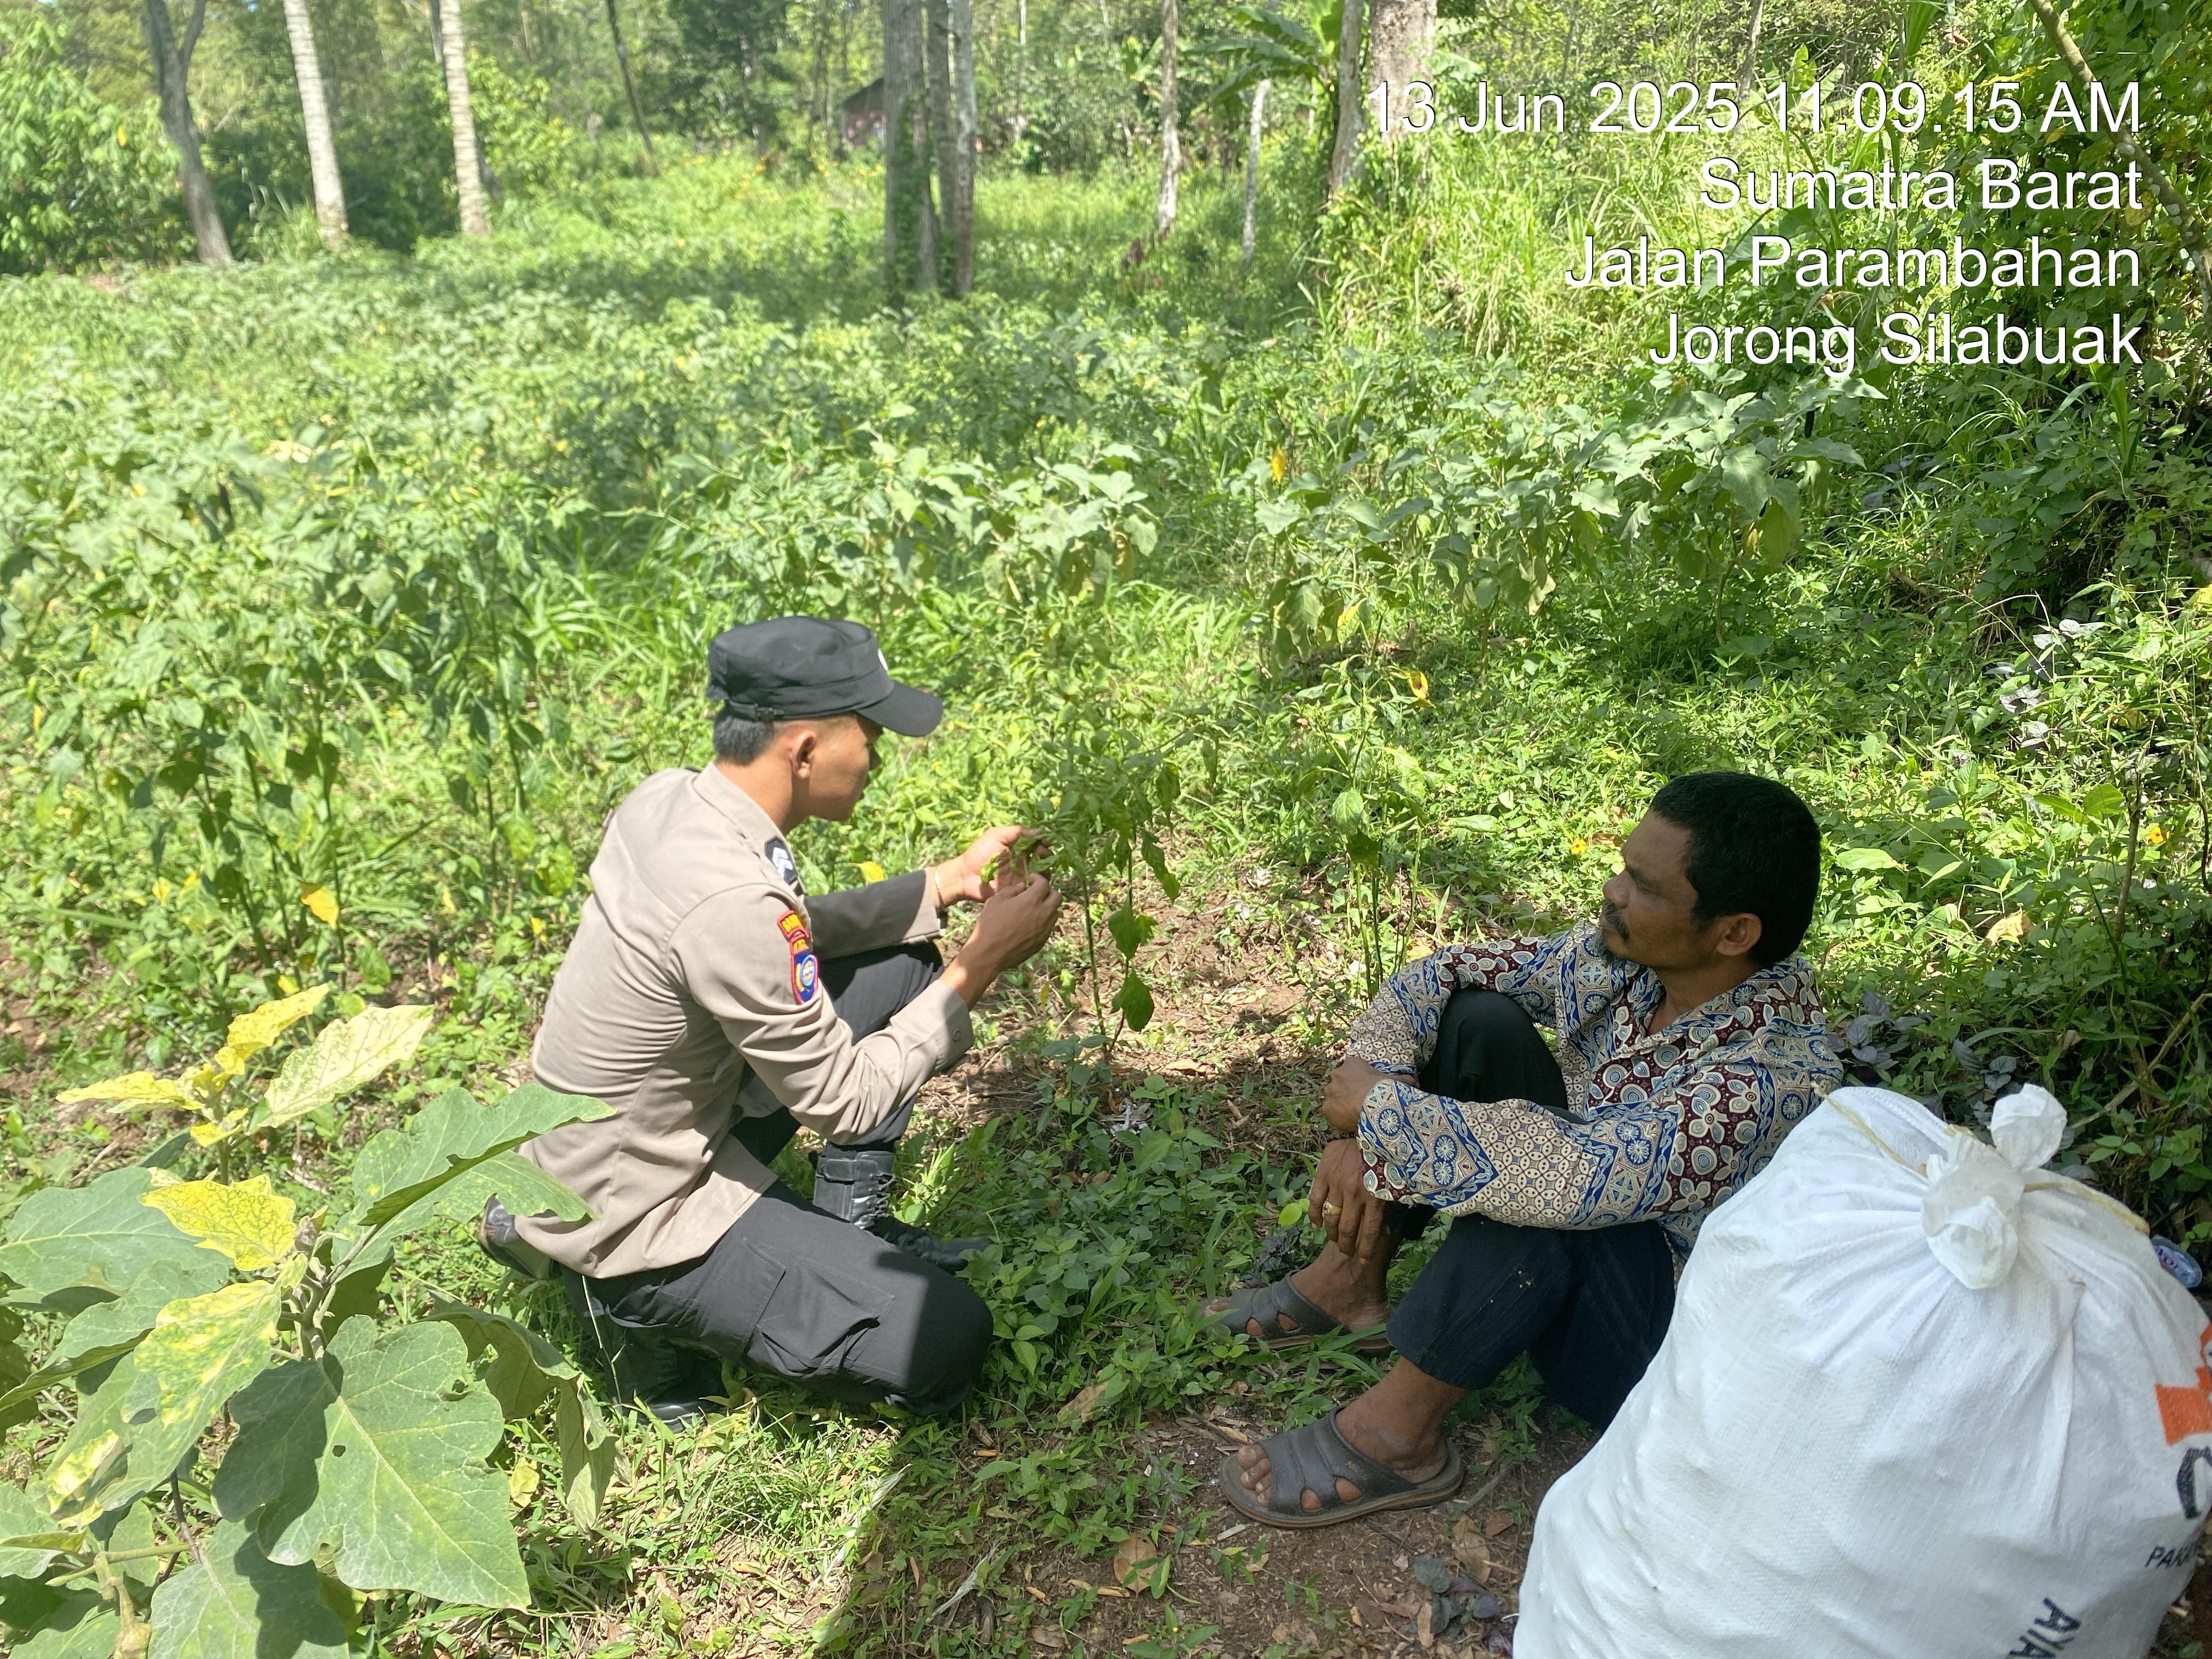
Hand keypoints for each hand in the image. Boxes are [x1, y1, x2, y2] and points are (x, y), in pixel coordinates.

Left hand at [932, 826, 1043, 908]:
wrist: (965, 877)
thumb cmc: (978, 854)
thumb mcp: (995, 835)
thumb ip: (1017, 831)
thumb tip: (1039, 831)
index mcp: (1017, 847)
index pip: (1036, 843)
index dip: (1043, 841)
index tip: (1046, 841)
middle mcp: (1022, 861)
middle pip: (1043, 857)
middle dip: (1046, 853)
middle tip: (1041, 853)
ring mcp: (1021, 875)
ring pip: (1042, 872)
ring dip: (1046, 867)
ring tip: (1039, 866)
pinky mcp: (1019, 889)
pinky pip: (1034, 886)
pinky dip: (1039, 882)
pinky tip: (1034, 878)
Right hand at [942, 872, 1062, 1006]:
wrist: (989, 953)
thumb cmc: (989, 924)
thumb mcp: (996, 900)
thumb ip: (1011, 890)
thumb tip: (1023, 887)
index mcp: (1032, 900)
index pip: (1044, 883)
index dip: (1037, 878)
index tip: (1029, 880)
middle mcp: (1043, 913)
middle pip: (1057, 897)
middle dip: (1048, 891)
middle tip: (1036, 893)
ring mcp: (1045, 929)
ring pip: (1055, 913)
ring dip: (1048, 907)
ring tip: (1033, 909)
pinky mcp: (1042, 942)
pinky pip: (1049, 927)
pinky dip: (1043, 922)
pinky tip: (1030, 924)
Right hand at [1309, 1137, 1387, 1262]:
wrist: (1365, 1126)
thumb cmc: (1384, 1155)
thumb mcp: (1394, 1180)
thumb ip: (1389, 1202)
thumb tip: (1387, 1227)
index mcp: (1375, 1197)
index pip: (1370, 1232)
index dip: (1366, 1250)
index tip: (1362, 1260)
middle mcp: (1355, 1194)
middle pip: (1348, 1229)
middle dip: (1346, 1245)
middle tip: (1346, 1252)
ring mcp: (1337, 1185)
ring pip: (1331, 1218)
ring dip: (1332, 1233)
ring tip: (1334, 1240)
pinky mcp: (1323, 1175)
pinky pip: (1315, 1200)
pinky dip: (1314, 1216)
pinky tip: (1317, 1225)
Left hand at [1322, 1056, 1405, 1135]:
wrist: (1373, 1107)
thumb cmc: (1384, 1090)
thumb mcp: (1397, 1081)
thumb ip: (1405, 1079)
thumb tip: (1416, 1082)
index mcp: (1351, 1063)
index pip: (1351, 1069)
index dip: (1358, 1079)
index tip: (1365, 1089)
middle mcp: (1336, 1074)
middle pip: (1340, 1083)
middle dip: (1347, 1091)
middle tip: (1359, 1102)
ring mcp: (1330, 1091)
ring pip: (1334, 1097)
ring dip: (1341, 1103)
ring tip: (1354, 1112)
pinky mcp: (1326, 1108)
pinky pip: (1331, 1112)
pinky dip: (1338, 1116)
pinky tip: (1349, 1120)